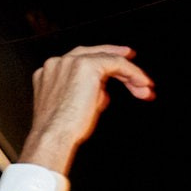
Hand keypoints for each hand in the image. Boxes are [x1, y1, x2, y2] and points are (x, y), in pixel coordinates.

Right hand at [17, 45, 155, 175]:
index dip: (101, 64)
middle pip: (93, 54)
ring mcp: (71, 62)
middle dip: (118, 60)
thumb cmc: (59, 130)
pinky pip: (117, 63)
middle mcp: (57, 63)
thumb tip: (101, 91)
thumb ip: (83, 93)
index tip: (117, 72)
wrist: (53, 136)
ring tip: (143, 85)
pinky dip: (132, 73)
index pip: (78, 61)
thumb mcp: (69, 107)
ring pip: (108, 58)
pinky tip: (141, 83)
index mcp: (47, 73)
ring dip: (129, 72)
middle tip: (135, 70)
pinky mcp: (88, 65)